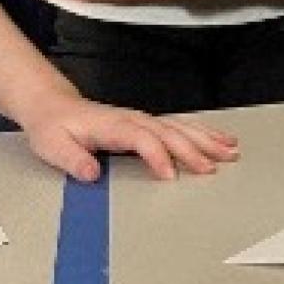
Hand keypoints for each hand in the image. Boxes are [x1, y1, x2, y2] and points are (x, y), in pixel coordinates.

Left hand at [19, 91, 239, 182]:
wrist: (53, 107)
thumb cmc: (54, 127)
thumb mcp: (53, 145)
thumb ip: (73, 159)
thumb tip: (91, 173)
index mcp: (114, 125)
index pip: (143, 140)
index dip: (159, 157)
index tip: (171, 176)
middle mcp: (133, 120)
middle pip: (171, 133)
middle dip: (195, 149)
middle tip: (215, 166)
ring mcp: (143, 120)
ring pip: (182, 127)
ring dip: (207, 139)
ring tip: (230, 151)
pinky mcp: (148, 123)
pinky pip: (181, 125)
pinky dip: (203, 132)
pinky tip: (218, 139)